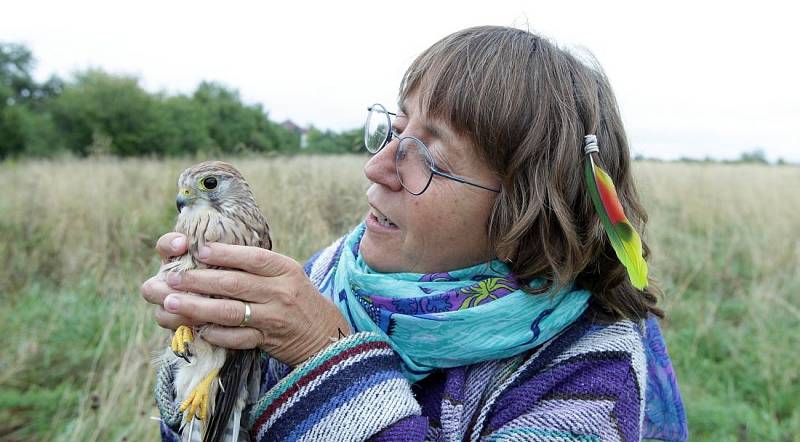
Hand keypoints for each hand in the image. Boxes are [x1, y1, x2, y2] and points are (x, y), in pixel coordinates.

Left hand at [140, 232, 350, 365]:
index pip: (252, 257)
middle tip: (172, 278)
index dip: (224, 253)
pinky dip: (216, 334)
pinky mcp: (268, 340)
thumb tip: (211, 252)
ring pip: (230, 311)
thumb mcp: (285, 274)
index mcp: (285, 269)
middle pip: (234, 284)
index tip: (199, 249)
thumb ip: (256, 265)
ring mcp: (274, 317)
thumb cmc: (296, 297)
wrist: (323, 332)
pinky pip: (237, 338)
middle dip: (199, 280)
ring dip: (197, 307)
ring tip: (172, 302)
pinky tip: (198, 330)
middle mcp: (281, 291)